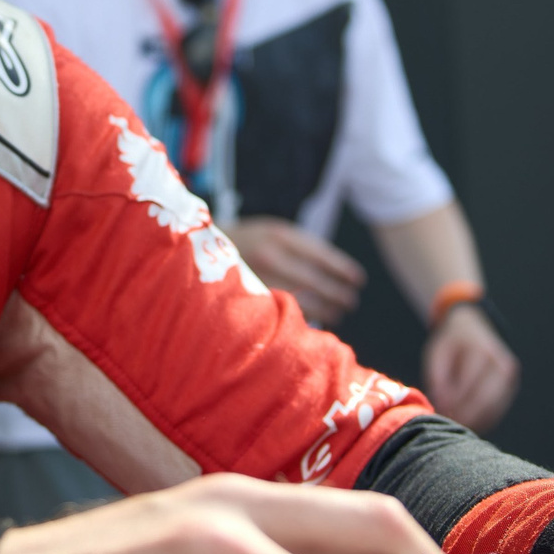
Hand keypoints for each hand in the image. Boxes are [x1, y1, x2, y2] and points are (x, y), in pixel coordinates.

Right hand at [225, 218, 365, 325]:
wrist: (195, 251)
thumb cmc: (243, 243)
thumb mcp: (270, 232)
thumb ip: (298, 248)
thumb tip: (336, 272)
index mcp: (280, 235)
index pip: (322, 255)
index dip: (343, 270)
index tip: (358, 280)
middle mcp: (270, 255)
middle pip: (316, 281)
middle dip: (338, 294)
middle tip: (351, 302)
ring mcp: (258, 278)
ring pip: (303, 300)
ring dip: (325, 310)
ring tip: (338, 314)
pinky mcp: (249, 299)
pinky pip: (283, 312)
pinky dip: (302, 317)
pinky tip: (313, 321)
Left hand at [425, 304, 518, 432]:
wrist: (472, 330)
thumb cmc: (451, 344)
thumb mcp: (437, 353)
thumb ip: (437, 377)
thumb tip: (441, 404)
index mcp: (483, 351)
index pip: (468, 385)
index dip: (452, 403)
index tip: (438, 411)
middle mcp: (502, 365)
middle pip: (485, 401)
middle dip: (464, 417)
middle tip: (446, 424)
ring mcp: (510, 378)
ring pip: (493, 410)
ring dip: (473, 422)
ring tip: (454, 424)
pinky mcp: (510, 389)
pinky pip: (497, 412)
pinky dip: (481, 421)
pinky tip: (466, 423)